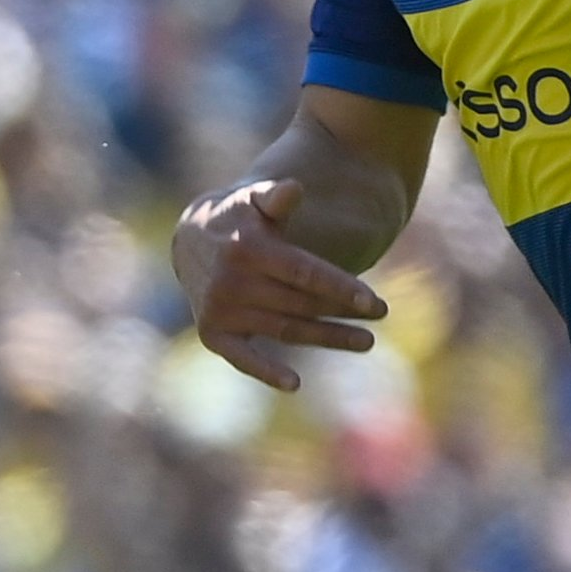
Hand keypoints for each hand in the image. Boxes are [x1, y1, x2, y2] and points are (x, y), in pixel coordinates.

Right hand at [173, 175, 386, 390]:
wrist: (190, 242)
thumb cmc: (238, 219)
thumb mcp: (253, 201)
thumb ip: (275, 196)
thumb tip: (294, 188)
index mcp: (248, 249)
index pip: (304, 273)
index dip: (341, 288)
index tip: (374, 303)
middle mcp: (232, 283)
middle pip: (301, 304)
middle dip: (344, 311)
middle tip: (380, 315)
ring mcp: (221, 310)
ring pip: (286, 329)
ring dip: (328, 337)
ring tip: (365, 341)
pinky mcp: (212, 333)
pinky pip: (242, 358)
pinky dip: (265, 371)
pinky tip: (294, 383)